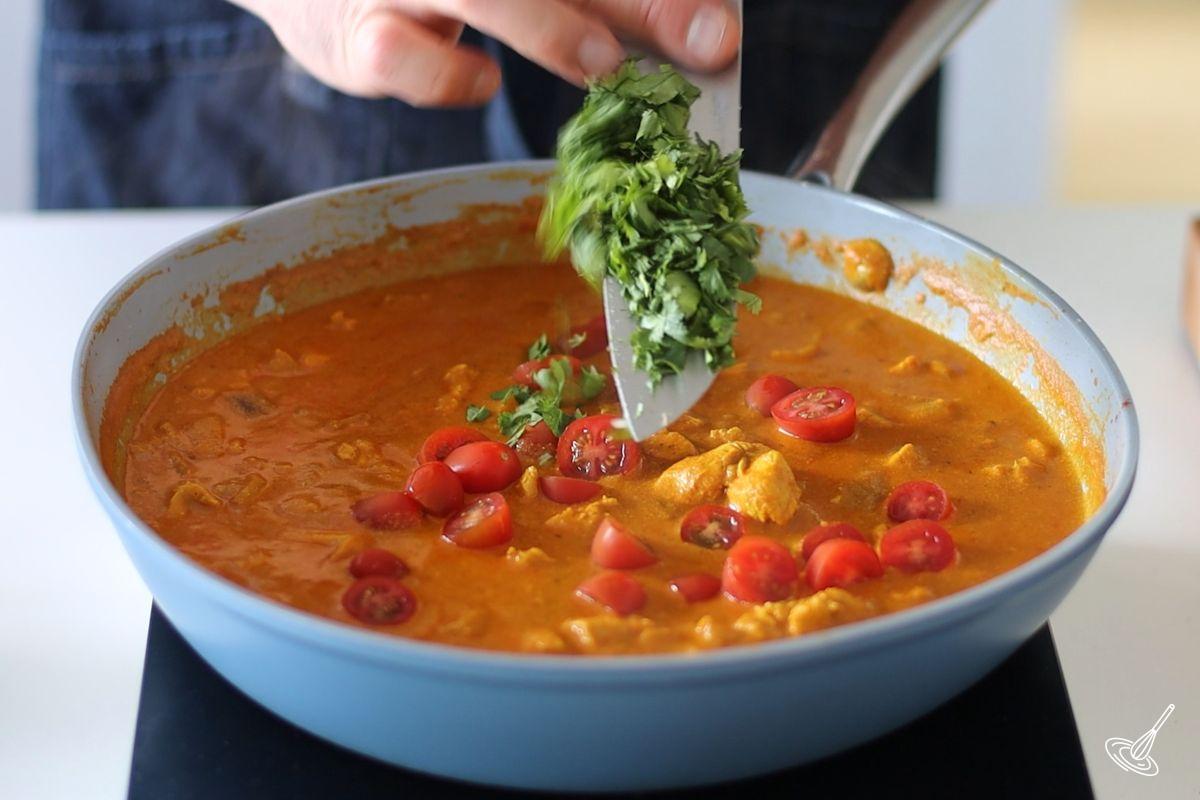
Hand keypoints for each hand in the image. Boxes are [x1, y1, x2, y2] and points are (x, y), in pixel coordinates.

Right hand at [231, 0, 739, 106]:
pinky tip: (479, 83)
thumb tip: (700, 36)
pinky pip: (402, 54)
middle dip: (640, 4)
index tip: (721, 32)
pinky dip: (448, 78)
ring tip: (601, 62)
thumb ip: (597, 7)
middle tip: (709, 40)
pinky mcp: (359, 33)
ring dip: (543, 23)